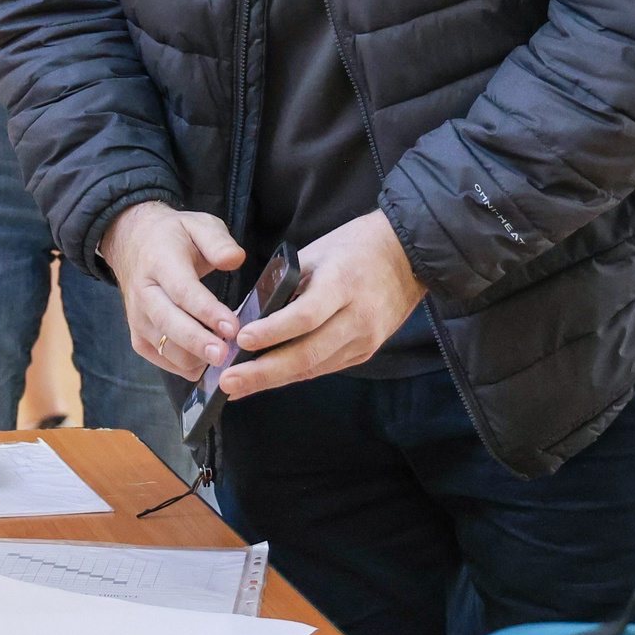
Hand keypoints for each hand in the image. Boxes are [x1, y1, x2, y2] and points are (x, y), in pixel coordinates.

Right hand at [101, 201, 243, 381]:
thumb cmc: (172, 237)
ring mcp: (138, 319)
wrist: (132, 244)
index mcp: (159, 262)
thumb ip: (218, 241)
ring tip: (226, 360)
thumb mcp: (198, 224)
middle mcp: (144, 294)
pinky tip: (208, 364)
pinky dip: (186, 367)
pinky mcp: (138, 337)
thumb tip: (235, 260)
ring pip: (166, 348)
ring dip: (195, 358)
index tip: (232, 327)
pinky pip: (162, 360)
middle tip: (225, 355)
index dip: (207, 311)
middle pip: (169, 324)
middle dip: (198, 343)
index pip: (183, 291)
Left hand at [227, 210, 425, 396]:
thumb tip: (244, 315)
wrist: (406, 256)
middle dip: (264, 372)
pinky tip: (267, 379)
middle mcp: (357, 317)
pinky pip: (325, 367)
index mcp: (342, 284)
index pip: (305, 316)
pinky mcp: (366, 351)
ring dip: (273, 379)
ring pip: (314, 367)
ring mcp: (365, 339)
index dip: (272, 331)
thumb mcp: (315, 254)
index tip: (241, 340)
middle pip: (307, 352)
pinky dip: (294, 374)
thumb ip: (284, 285)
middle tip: (228, 381)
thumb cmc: (353, 248)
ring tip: (238, 386)